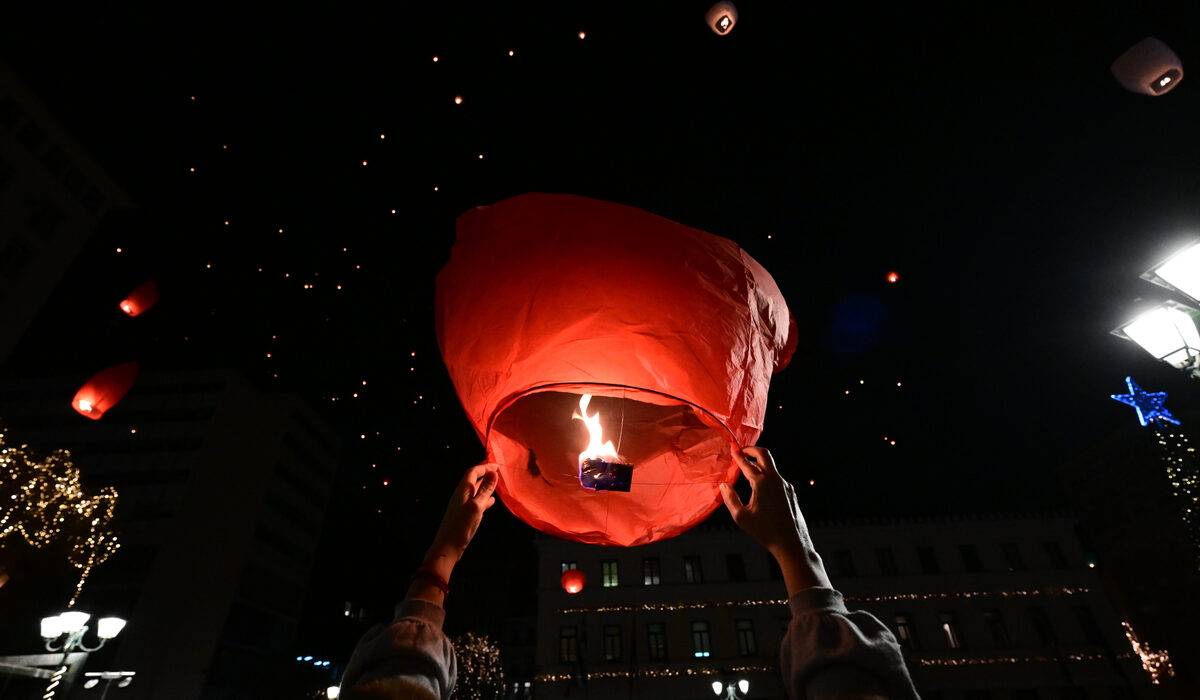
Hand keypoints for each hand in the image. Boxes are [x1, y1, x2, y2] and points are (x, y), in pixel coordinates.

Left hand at [427, 461, 499, 561]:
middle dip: (485, 474)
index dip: (484, 467)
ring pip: (475, 491)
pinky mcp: (464, 515)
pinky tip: (492, 502)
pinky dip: (484, 499)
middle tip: (498, 472)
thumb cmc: (462, 525)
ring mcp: (462, 505)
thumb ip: (485, 490)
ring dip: (485, 486)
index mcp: (462, 490)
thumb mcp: (476, 506)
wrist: (448, 547)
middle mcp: (461, 495)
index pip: (472, 472)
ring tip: (497, 485)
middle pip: (473, 479)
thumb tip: (493, 473)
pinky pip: (476, 502)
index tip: (497, 465)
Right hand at [719, 447, 830, 593]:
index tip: (732, 450)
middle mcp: (775, 480)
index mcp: (762, 483)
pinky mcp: (791, 492)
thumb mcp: (741, 517)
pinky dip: (767, 476)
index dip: (738, 456)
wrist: (792, 542)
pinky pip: (776, 479)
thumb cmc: (765, 531)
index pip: (747, 463)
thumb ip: (730, 498)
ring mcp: (785, 485)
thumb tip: (724, 485)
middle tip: (742, 451)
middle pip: (764, 454)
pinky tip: (760, 487)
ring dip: (759, 464)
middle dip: (752, 450)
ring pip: (771, 467)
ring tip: (749, 470)